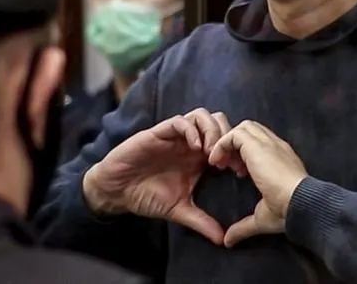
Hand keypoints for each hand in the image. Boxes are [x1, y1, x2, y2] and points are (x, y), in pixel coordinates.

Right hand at [83, 108, 232, 244]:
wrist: (116, 191)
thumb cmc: (146, 196)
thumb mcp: (178, 210)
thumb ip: (200, 221)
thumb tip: (222, 240)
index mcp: (198, 157)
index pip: (225, 141)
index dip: (236, 152)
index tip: (239, 172)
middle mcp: (189, 143)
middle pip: (218, 122)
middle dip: (227, 137)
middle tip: (227, 161)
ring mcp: (174, 136)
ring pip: (201, 116)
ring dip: (211, 131)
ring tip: (211, 153)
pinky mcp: (158, 132)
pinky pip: (179, 121)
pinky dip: (191, 130)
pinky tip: (195, 148)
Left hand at [208, 120, 308, 246]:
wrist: (300, 204)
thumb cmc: (287, 212)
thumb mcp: (262, 218)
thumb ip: (243, 226)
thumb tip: (228, 240)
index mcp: (281, 160)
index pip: (261, 144)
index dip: (244, 155)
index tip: (237, 174)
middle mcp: (277, 147)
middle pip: (252, 130)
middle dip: (235, 144)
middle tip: (226, 166)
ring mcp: (269, 143)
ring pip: (244, 127)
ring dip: (228, 142)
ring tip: (219, 163)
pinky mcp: (258, 144)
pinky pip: (235, 133)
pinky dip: (222, 144)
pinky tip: (217, 162)